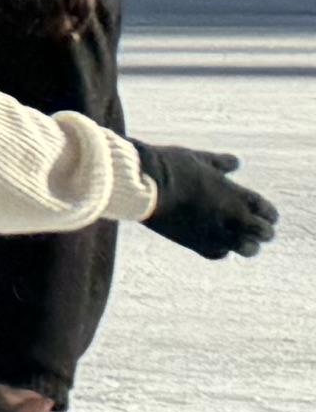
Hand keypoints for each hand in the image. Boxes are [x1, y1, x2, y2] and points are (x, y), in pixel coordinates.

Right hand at [142, 144, 276, 259]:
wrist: (143, 183)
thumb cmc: (170, 166)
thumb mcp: (198, 158)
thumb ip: (220, 163)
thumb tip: (236, 163)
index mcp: (235, 194)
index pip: (267, 211)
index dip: (268, 214)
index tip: (264, 214)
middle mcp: (231, 216)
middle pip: (263, 232)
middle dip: (262, 231)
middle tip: (254, 228)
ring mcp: (215, 231)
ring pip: (247, 248)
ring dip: (247, 244)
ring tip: (241, 240)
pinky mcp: (196, 242)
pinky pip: (219, 253)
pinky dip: (221, 249)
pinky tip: (215, 242)